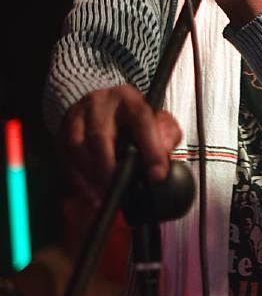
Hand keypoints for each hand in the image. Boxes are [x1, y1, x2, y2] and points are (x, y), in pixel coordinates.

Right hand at [58, 86, 181, 204]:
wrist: (102, 105)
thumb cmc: (131, 118)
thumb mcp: (155, 118)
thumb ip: (166, 133)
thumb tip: (165, 150)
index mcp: (128, 99)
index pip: (141, 119)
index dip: (150, 147)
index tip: (157, 173)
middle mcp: (99, 104)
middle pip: (100, 136)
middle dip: (110, 167)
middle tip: (120, 189)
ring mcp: (76, 117)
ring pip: (77, 148)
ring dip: (91, 176)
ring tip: (106, 195)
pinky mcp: (62, 133)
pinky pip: (64, 159)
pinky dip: (78, 181)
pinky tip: (91, 195)